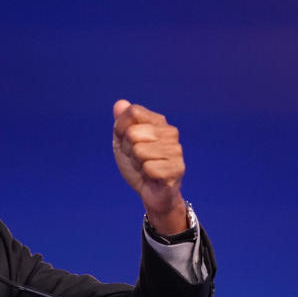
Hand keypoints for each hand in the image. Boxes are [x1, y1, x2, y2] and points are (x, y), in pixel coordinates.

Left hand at [113, 99, 187, 234]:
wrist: (151, 193)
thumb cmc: (138, 165)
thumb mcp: (123, 142)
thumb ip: (121, 122)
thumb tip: (120, 103)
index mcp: (159, 121)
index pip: (133, 112)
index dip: (121, 129)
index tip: (127, 143)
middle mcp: (170, 133)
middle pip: (133, 133)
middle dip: (129, 150)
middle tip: (138, 159)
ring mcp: (176, 150)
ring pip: (139, 151)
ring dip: (137, 164)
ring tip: (145, 168)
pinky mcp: (177, 169)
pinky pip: (148, 167)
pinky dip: (145, 175)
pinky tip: (152, 177)